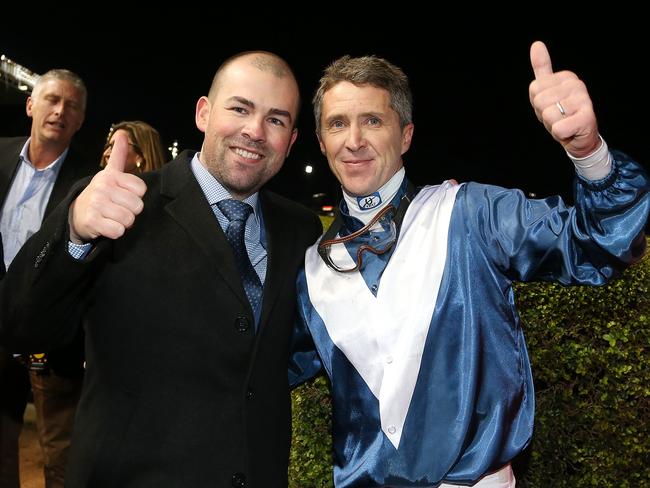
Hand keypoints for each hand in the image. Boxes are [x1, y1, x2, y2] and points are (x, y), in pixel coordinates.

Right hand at [69, 131, 146, 242]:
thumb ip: (119, 155)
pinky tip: (106, 226)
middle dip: (130, 211)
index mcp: (110, 176)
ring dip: (124, 223)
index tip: (123, 195)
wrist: (77, 214)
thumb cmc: (101, 194)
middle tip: (117, 208)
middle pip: (137, 206)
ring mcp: (96, 204)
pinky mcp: (92, 221)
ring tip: (112, 217)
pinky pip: (119, 231)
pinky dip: (115, 232)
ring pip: (129, 220)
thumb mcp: (109, 173)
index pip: (141, 189)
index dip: (136, 196)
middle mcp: (102, 187)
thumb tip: (122, 132)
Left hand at [529, 41, 599, 157]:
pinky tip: (570, 131)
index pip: (534, 88)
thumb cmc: (561, 114)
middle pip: (539, 101)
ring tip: (564, 122)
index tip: (551, 106)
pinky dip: (560, 134)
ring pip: (548, 115)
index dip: (537, 103)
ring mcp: (584, 100)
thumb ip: (542, 68)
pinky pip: (558, 128)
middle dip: (543, 114)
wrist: (580, 137)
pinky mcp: (587, 118)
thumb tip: (536, 44)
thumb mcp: (547, 91)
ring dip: (552, 124)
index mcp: (566, 76)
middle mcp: (577, 84)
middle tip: (557, 116)